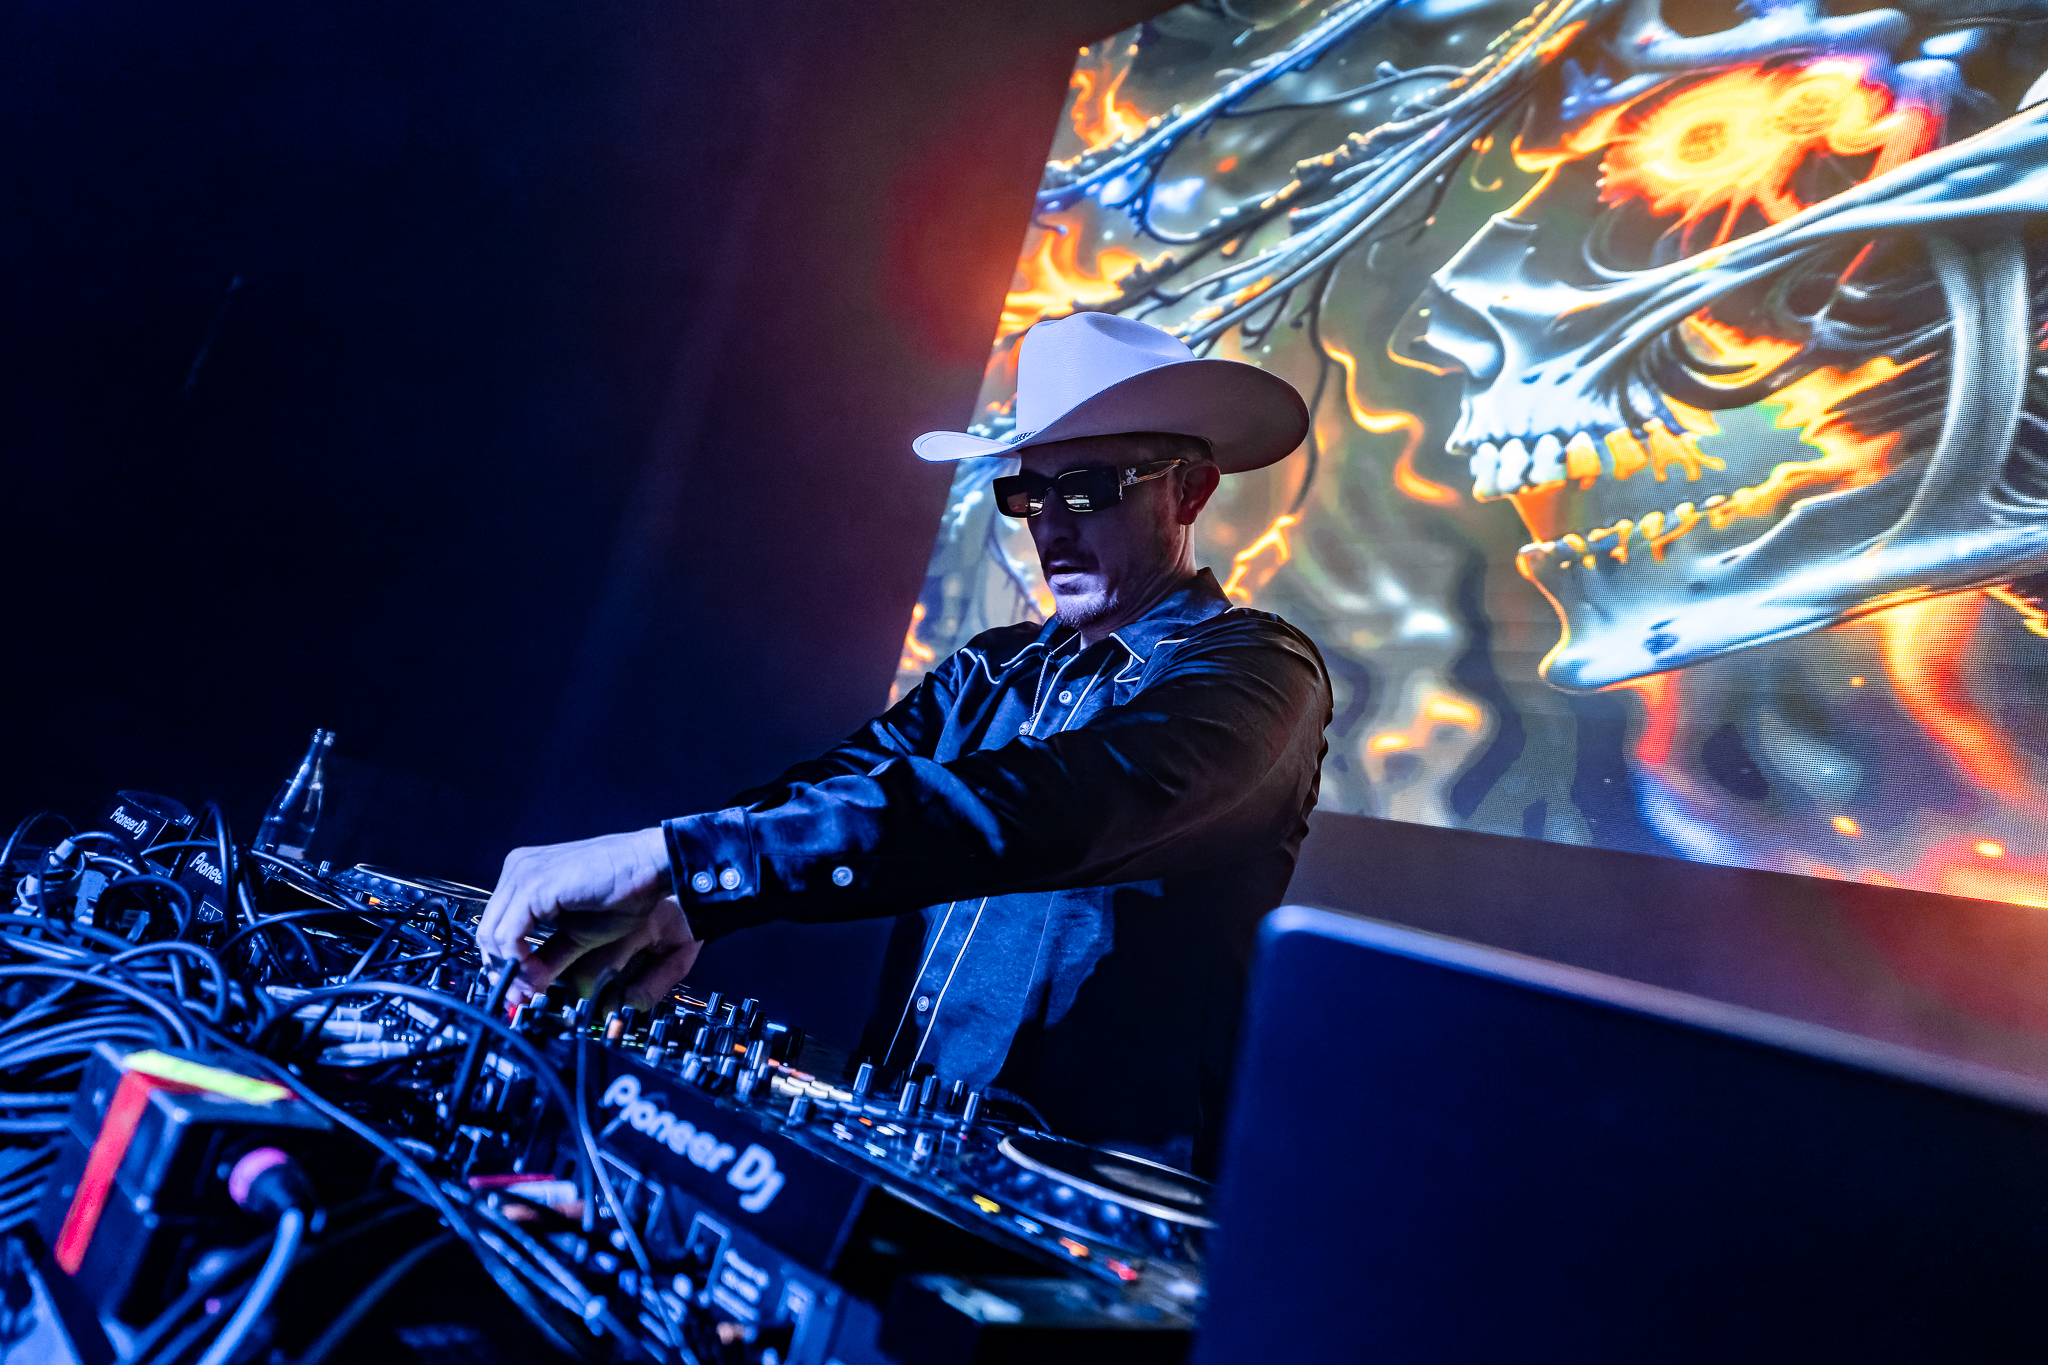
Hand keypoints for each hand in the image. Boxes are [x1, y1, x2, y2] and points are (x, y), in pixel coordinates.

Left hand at [478, 828, 698, 1005]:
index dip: (504, 965)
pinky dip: (520, 963)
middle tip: (522, 999)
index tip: (520, 994)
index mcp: (526, 875)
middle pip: (487, 932)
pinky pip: (509, 935)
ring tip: (535, 989)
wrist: (653, 867)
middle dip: (503, 972)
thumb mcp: (579, 935)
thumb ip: (549, 957)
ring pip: (493, 936)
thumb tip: (528, 986)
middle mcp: (519, 869)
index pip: (496, 926)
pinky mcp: (535, 885)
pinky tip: (539, 976)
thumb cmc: (627, 893)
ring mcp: (524, 874)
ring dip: (513, 972)